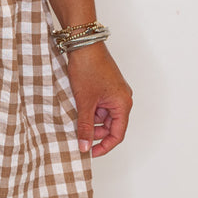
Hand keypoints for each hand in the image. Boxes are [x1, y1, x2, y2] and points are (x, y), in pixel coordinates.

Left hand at [66, 43, 131, 157]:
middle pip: (110, 126)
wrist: (83, 44)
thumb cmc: (88, 69)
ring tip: (74, 119)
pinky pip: (99, 105)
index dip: (104, 146)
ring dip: (90, 120)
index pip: (117, 135)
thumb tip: (84, 146)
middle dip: (94, 133)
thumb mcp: (84, 102)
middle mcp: (122, 99)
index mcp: (123, 104)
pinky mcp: (105, 86)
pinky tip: (76, 109)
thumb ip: (84, 126)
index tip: (89, 153)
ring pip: (103, 116)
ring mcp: (114, 92)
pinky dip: (88, 110)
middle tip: (78, 136)